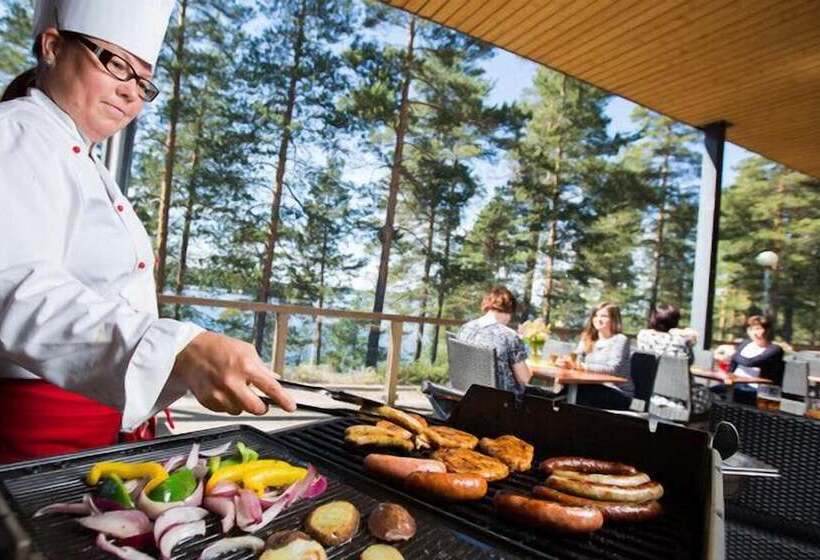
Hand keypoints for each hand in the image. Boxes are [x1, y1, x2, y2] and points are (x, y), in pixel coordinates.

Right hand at [172, 331, 295, 415]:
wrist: (190, 351)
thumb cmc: (218, 348)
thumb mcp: (246, 350)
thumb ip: (262, 368)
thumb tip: (275, 380)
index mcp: (245, 366)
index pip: (270, 387)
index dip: (283, 400)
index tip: (290, 407)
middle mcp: (232, 381)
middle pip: (256, 408)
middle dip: (261, 407)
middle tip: (261, 402)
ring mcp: (218, 393)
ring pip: (239, 411)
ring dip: (242, 404)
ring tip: (234, 389)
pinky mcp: (207, 401)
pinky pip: (225, 411)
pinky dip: (228, 404)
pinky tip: (223, 391)